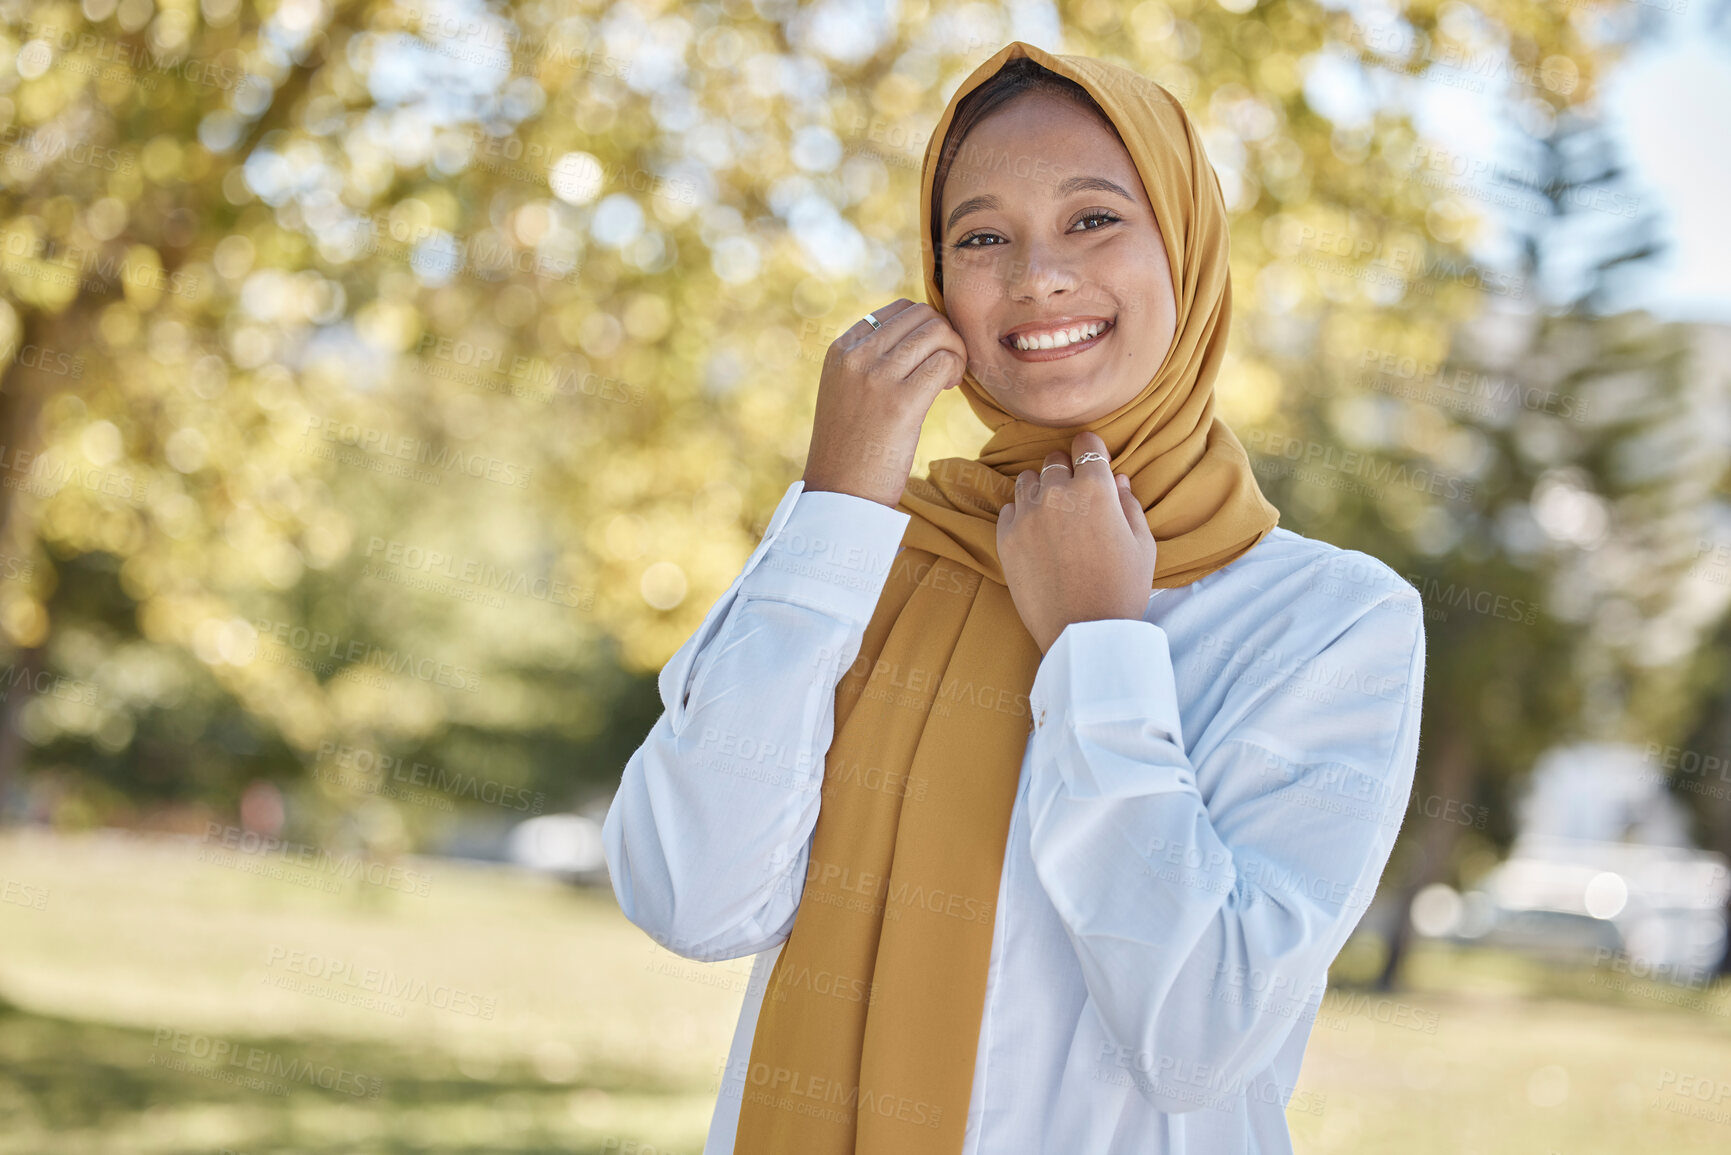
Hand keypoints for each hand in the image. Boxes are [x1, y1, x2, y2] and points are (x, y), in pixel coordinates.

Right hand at [802, 298, 967, 507]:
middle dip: (946, 336)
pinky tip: (949, 390)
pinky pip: (944, 362)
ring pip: (937, 333)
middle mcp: (856, 356)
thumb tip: (918, 336)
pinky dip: (956, 370)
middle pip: (922, 315)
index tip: (930, 354)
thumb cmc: (850, 448)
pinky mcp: (900, 403)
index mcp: (842, 349)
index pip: (899, 309)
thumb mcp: (846, 391)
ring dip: (955, 352)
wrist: (838, 493)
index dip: (926, 326)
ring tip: (949, 380)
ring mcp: (877, 377)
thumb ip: (871, 361)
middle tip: (947, 367)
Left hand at [995, 431, 1157, 654]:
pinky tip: (1036, 534)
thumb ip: (1129, 505)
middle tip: (1076, 496)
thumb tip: (1118, 479)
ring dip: (1041, 489)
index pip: (1086, 444)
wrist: (1084, 632)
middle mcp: (1057, 494)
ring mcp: (1027, 515)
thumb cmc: (1122, 590)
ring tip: (1054, 514)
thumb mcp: (1142, 545)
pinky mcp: (1006, 538)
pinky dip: (1022, 514)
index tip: (1092, 461)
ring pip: (1028, 480)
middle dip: (1066, 471)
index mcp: (1095, 490)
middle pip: (1054, 460)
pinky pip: (1010, 509)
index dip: (1091, 451)